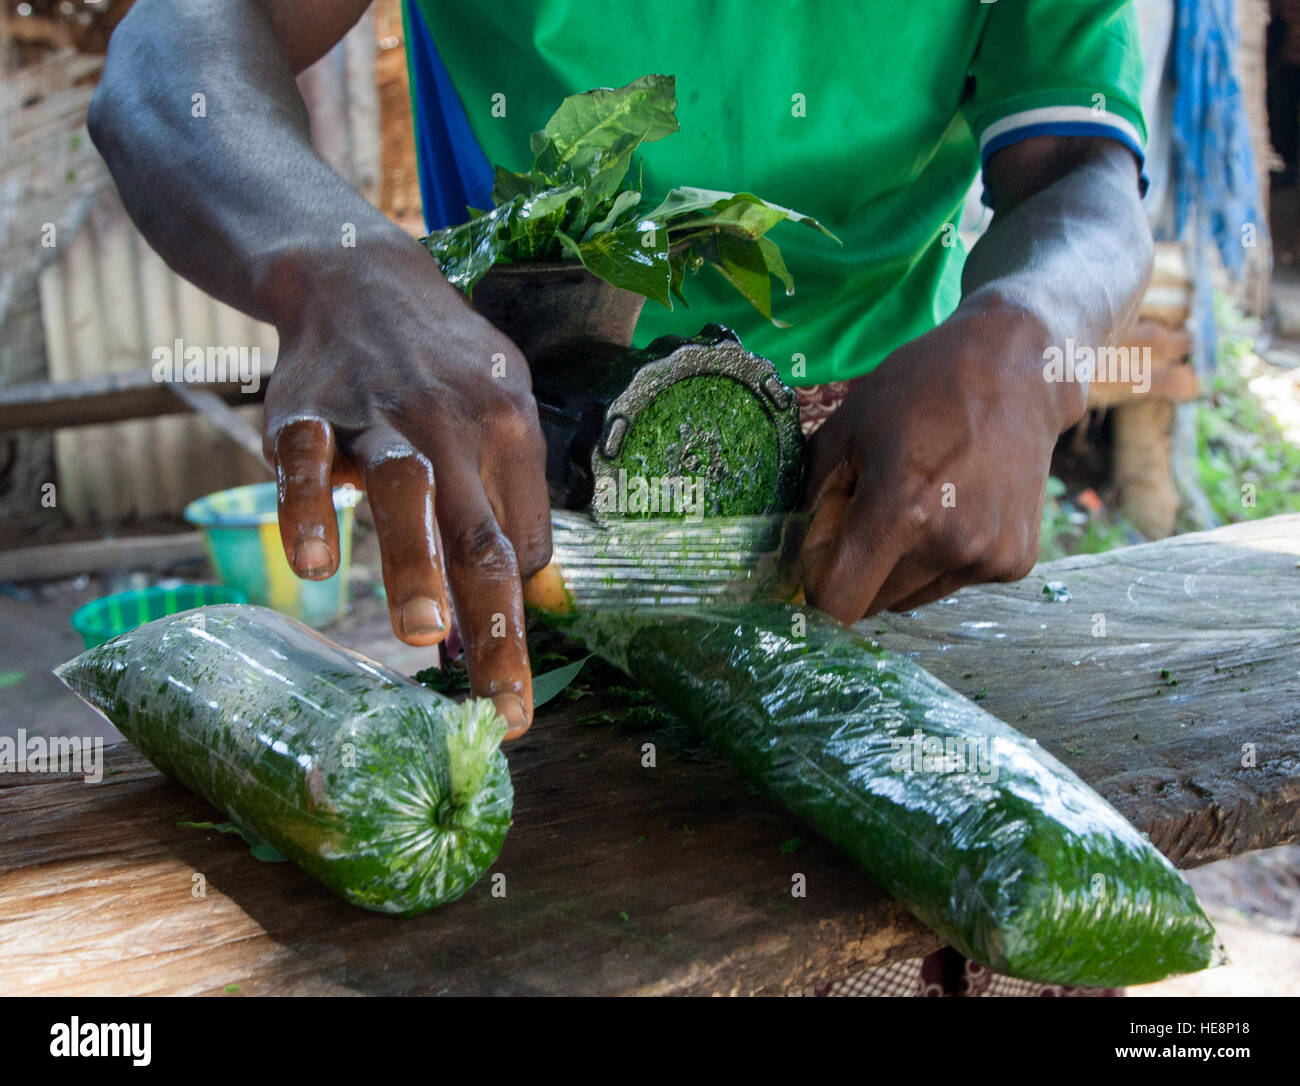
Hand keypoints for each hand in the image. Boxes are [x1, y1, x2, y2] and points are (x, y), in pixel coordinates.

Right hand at [262, 242, 550, 737]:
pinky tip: (317, 566)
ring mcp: (381, 417)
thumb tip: (545, 594)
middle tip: (502, 704)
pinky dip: (311, 510)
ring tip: (421, 633)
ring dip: (413, 563)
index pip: (522, 544)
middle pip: (482, 534)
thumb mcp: (506, 413)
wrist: (360, 278)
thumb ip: (521, 502)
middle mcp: (455, 425)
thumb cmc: (443, 366)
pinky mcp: (308, 411)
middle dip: (494, 626)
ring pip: (406, 492)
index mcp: (511, 432)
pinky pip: (307, 463)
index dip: (515, 619)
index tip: (509, 691)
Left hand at [799, 297, 1085, 620]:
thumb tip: (794, 555)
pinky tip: (959, 506)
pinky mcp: (1015, 562)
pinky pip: (952, 582)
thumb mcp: (847, 429)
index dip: (818, 587)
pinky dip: (942, 559)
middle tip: (872, 514)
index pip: (838, 602)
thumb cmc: (921, 389)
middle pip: (873, 603)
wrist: (1019, 372)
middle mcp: (949, 544)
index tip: (819, 562)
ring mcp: (988, 556)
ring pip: (911, 597)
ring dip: (899, 567)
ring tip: (920, 504)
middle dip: (858, 570)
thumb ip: (813, 497)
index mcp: (900, 510)